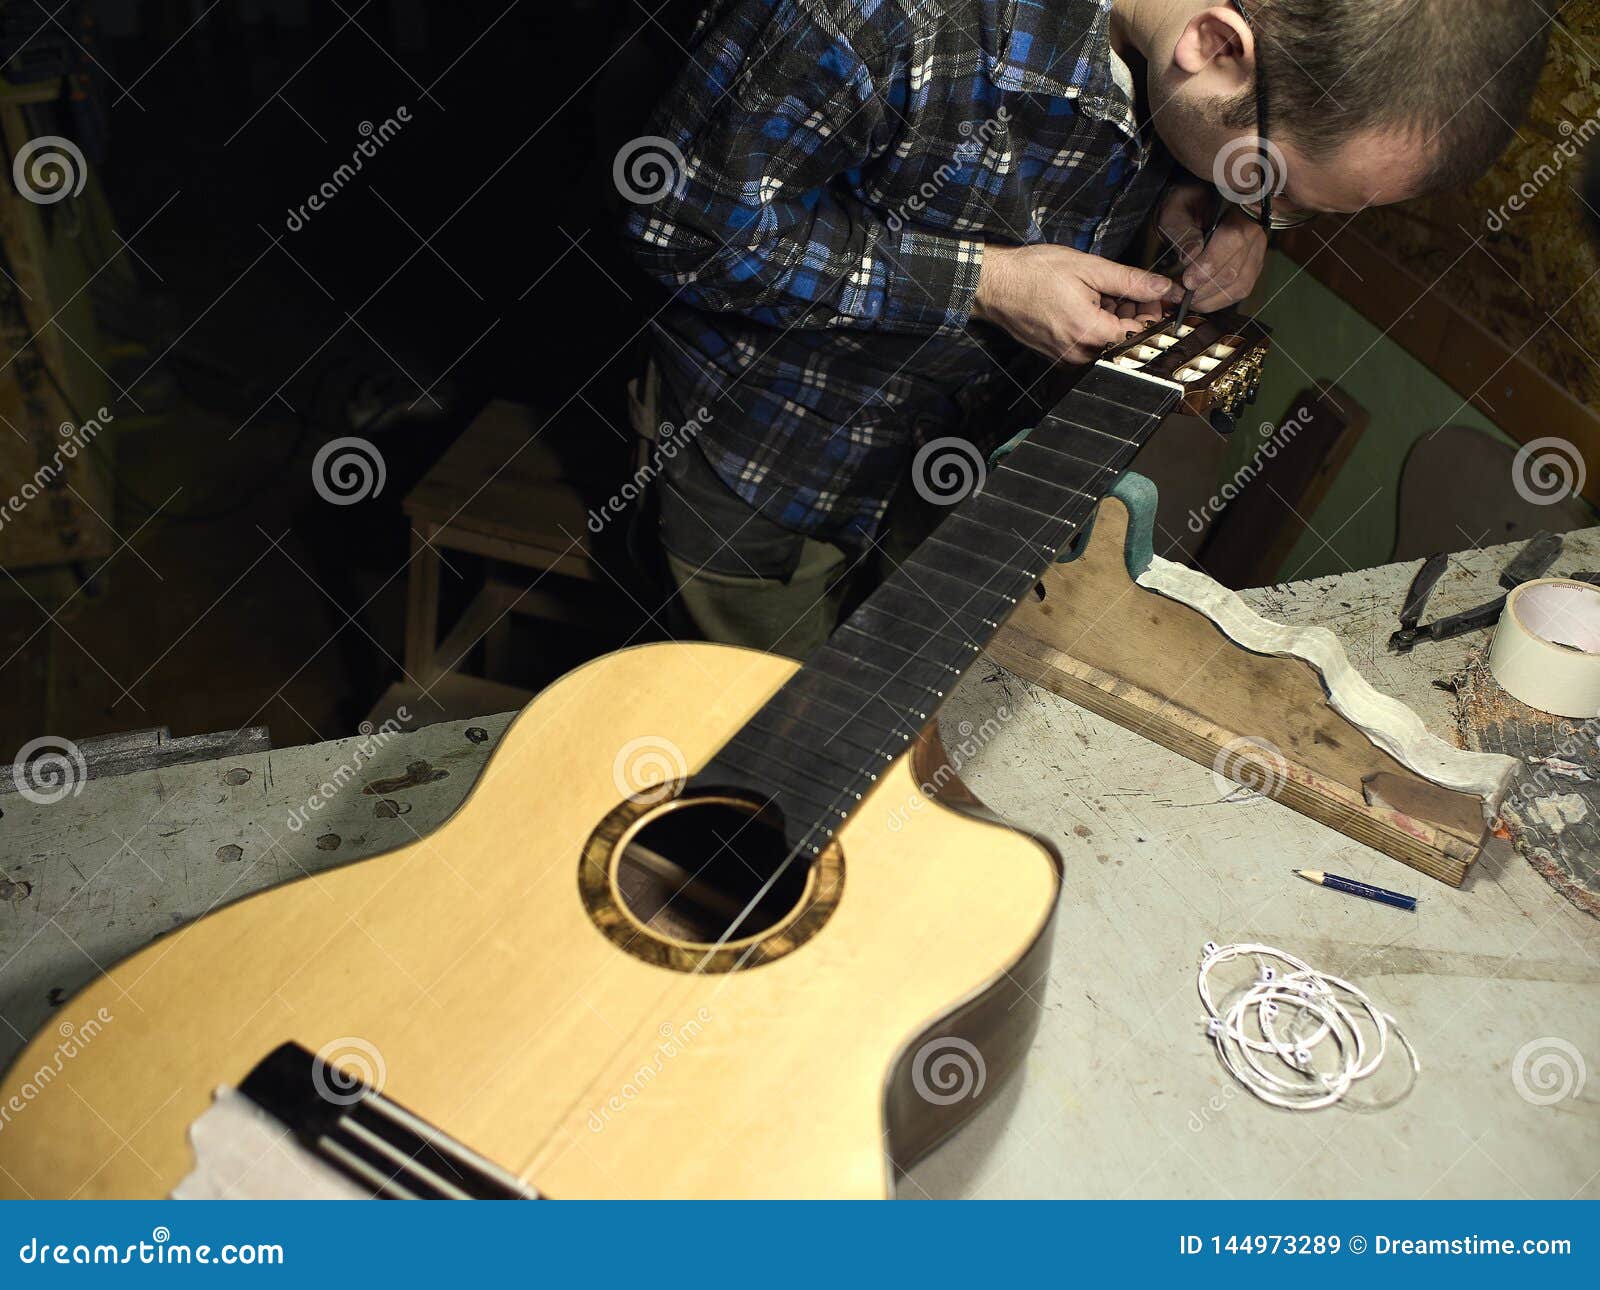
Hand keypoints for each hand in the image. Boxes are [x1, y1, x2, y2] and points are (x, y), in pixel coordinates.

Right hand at [972, 244, 1171, 363]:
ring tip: (1100, 293)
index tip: (1150, 293)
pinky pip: (1088, 345)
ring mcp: (1066, 357)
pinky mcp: (1057, 355)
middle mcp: (1079, 353)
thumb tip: (1164, 288)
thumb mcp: (1089, 268)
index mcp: (1091, 332)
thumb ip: (1131, 281)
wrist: (993, 285)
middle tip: (1124, 287)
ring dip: (1113, 319)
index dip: (1152, 313)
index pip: (1141, 334)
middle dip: (1133, 315)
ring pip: (1107, 343)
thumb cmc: (1034, 273)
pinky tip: (1085, 304)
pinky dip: (1095, 326)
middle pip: (1125, 341)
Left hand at [1156, 183, 1266, 310]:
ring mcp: (1257, 252)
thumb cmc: (1186, 204)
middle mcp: (1255, 232)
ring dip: (1209, 299)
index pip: (1232, 241)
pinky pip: (1239, 291)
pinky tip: (1198, 299)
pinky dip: (1217, 301)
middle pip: (1235, 270)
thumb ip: (1182, 232)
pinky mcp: (1252, 267)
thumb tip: (1190, 258)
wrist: (1199, 202)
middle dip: (1203, 289)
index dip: (1209, 265)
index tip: (1187, 281)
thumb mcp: (1176, 211)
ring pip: (1239, 287)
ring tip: (1184, 299)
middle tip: (1177, 294)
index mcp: (1240, 210)